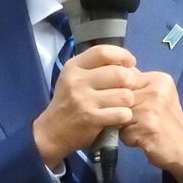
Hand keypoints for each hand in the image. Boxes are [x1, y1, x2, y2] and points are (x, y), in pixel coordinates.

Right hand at [33, 45, 138, 168]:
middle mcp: (77, 81)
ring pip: (125, 95)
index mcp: (74, 66)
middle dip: (131, 81)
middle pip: (120, 74)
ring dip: (128, 101)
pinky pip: (122, 114)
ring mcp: (84, 101)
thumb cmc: (69, 101)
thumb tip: (128, 63)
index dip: (123, 55)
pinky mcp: (91, 119)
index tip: (130, 63)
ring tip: (121, 104)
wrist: (52, 131)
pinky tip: (117, 117)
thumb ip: (96, 67)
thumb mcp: (75, 77)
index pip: (103, 52)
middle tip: (128, 88)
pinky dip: (124, 116)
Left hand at [119, 70, 182, 182]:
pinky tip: (142, 139)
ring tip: (140, 130)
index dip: (118, 94)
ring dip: (123, 126)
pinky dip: (128, 139)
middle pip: (117, 97)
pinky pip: (122, 131)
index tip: (132, 107)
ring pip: (117, 114)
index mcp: (159, 79)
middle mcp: (157, 89)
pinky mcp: (148, 126)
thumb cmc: (165, 123)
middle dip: (119, 111)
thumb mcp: (156, 96)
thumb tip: (107, 74)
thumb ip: (136, 85)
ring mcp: (153, 108)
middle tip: (137, 121)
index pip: (122, 78)